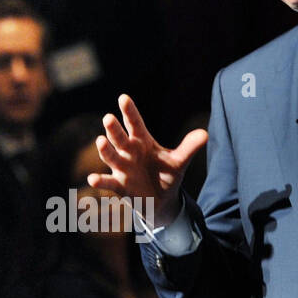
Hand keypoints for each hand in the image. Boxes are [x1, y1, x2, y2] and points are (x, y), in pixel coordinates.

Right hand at [89, 94, 207, 228]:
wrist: (162, 200)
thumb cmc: (167, 174)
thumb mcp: (179, 161)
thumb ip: (189, 148)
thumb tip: (205, 134)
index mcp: (142, 141)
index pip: (135, 124)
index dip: (129, 112)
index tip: (123, 98)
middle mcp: (129, 152)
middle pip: (120, 138)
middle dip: (114, 129)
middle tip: (108, 118)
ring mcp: (122, 168)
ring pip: (111, 157)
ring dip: (105, 150)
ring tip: (100, 141)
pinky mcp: (120, 186)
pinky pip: (109, 183)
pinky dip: (100, 181)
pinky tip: (92, 179)